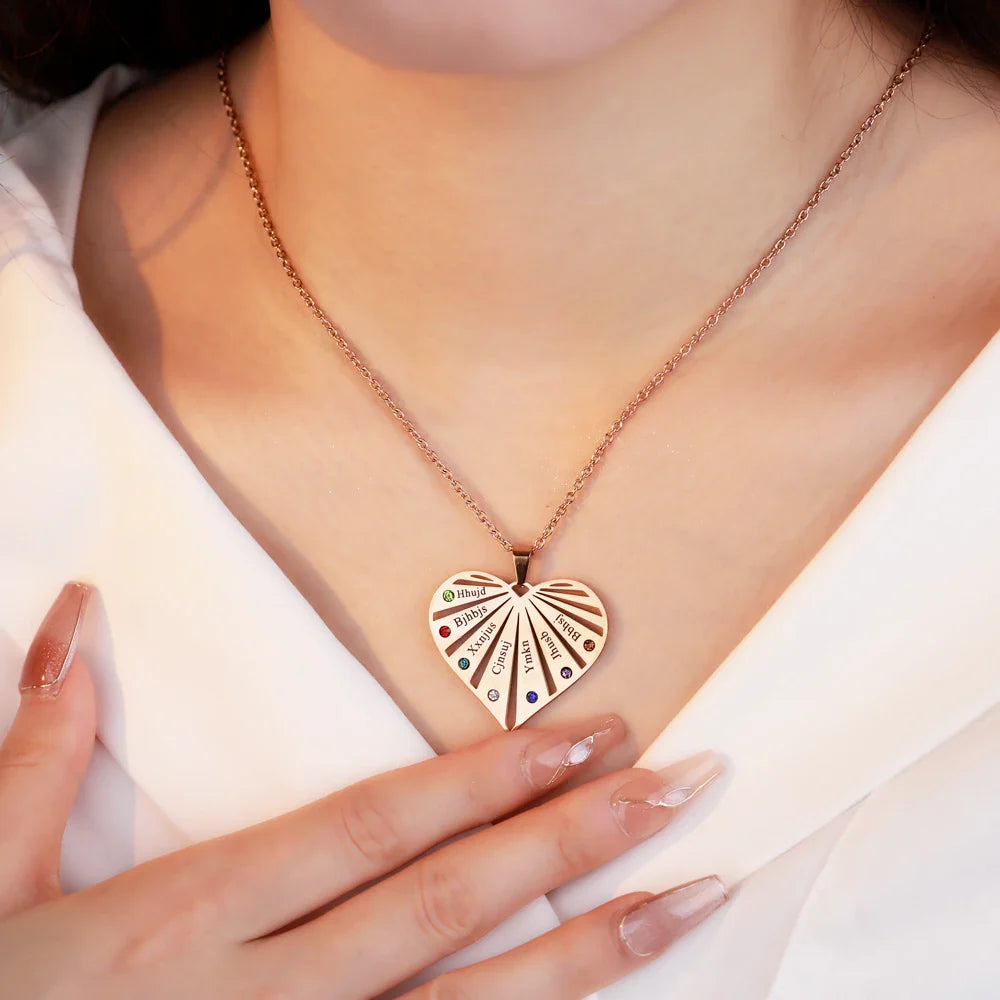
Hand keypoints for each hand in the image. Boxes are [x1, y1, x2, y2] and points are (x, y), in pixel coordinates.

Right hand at [0, 581, 727, 998]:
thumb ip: (41, 750)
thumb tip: (77, 618)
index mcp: (190, 915)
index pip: (377, 825)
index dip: (489, 774)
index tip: (584, 726)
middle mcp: (262, 995)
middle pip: (449, 904)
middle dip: (575, 837)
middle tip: (680, 781)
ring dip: (595, 948)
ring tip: (693, 892)